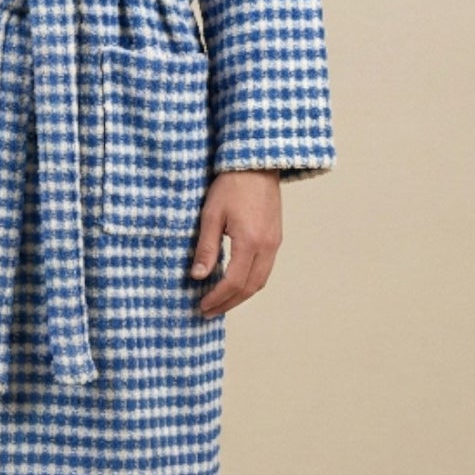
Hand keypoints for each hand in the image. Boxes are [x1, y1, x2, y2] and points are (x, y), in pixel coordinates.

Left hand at [189, 169, 281, 316]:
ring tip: (221, 301)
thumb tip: (198, 276)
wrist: (257, 164)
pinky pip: (265, 269)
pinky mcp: (276, 238)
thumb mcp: (211, 215)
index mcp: (250, 242)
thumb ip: (206, 247)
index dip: (217, 298)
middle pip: (250, 288)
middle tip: (209, 310)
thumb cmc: (231, 185)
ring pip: (260, 281)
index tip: (202, 305)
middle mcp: (267, 247)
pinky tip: (235, 282)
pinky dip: (250, 282)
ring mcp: (274, 243)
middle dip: (229, 303)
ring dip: (241, 295)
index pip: (233, 282)